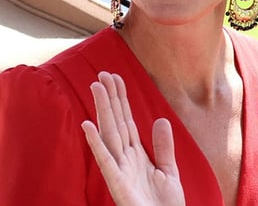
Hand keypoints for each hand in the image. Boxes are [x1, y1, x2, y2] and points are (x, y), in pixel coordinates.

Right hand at [81, 71, 184, 205]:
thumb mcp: (169, 172)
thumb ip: (163, 147)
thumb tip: (161, 119)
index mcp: (135, 155)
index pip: (126, 121)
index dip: (121, 99)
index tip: (115, 77)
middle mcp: (124, 158)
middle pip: (116, 122)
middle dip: (110, 98)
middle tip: (103, 73)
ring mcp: (119, 170)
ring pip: (109, 134)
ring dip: (103, 110)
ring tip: (97, 88)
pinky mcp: (117, 183)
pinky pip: (105, 160)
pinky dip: (96, 143)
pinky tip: (88, 125)